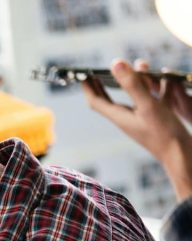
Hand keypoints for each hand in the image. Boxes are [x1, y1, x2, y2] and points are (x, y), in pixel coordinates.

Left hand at [82, 58, 191, 198]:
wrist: (181, 155)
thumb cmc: (164, 133)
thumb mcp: (148, 105)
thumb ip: (132, 85)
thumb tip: (115, 63)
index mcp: (120, 117)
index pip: (96, 101)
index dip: (88, 87)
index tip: (81, 75)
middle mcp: (127, 119)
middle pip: (108, 101)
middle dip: (100, 87)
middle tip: (93, 75)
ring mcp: (141, 120)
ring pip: (131, 98)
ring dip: (127, 84)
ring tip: (126, 70)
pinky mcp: (155, 120)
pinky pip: (151, 100)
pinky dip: (153, 88)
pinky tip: (161, 77)